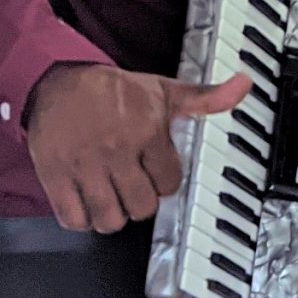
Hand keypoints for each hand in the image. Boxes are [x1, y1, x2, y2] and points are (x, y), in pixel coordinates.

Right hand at [23, 62, 251, 232]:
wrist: (56, 78)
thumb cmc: (112, 90)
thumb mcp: (164, 90)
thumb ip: (205, 98)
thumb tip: (243, 85)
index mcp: (147, 132)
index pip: (169, 183)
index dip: (163, 182)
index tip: (155, 175)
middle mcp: (117, 151)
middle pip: (142, 207)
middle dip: (140, 203)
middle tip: (132, 190)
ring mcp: (84, 165)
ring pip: (110, 218)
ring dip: (112, 216)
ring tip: (111, 201)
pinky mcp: (54, 174)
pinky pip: (73, 217)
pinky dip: (80, 219)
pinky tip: (85, 206)